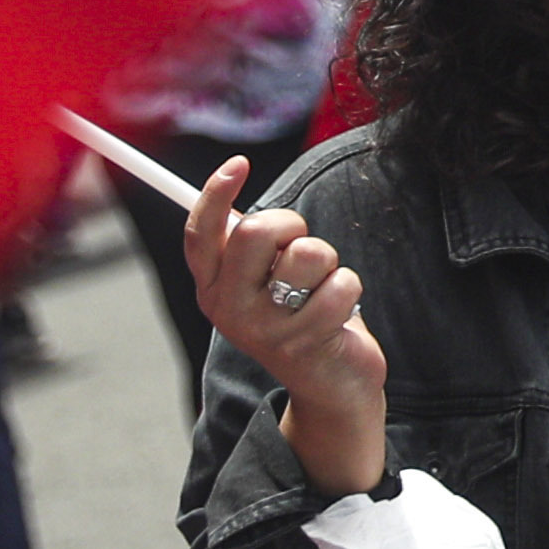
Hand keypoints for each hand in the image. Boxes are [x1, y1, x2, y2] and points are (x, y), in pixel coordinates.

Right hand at [188, 157, 390, 493]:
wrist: (329, 384)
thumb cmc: (298, 315)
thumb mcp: (263, 280)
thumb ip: (246, 242)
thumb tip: (225, 182)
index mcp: (213, 289)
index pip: (199, 235)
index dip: (214, 195)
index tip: (237, 163)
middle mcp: (229, 310)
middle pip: (257, 230)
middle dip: (293, 225)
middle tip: (299, 247)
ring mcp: (264, 329)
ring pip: (308, 253)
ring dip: (328, 262)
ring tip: (320, 290)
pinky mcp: (303, 342)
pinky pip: (342, 282)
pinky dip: (349, 289)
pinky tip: (338, 316)